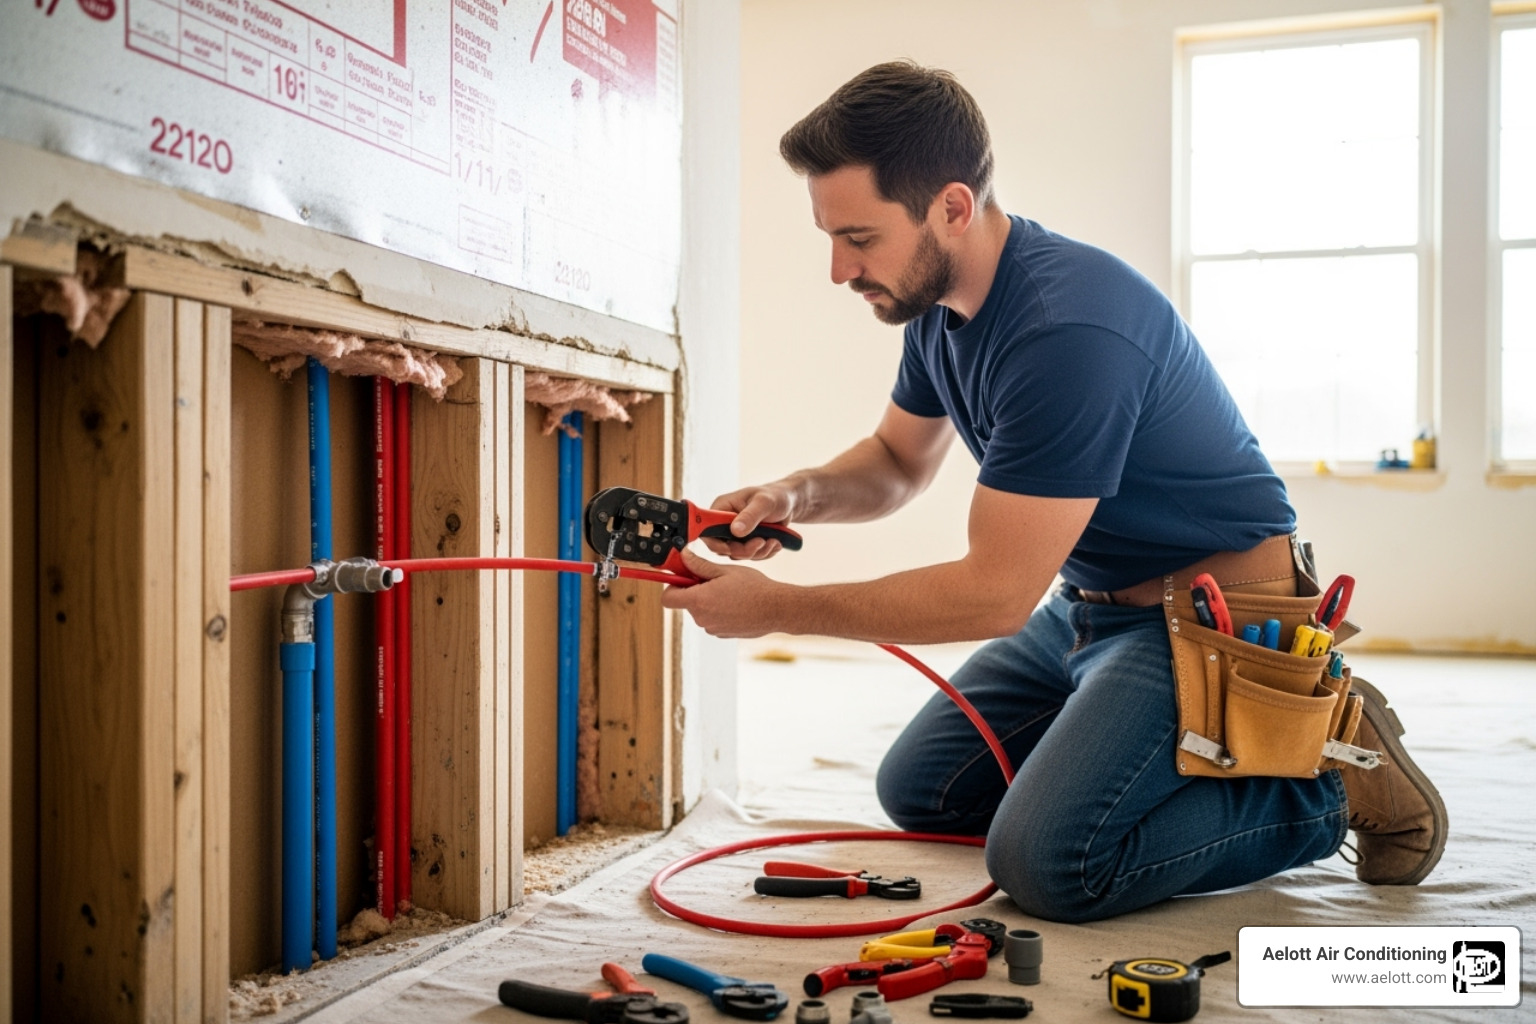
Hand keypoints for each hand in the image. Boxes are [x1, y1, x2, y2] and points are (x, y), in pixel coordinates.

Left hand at [661, 549, 782, 637]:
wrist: (777, 609)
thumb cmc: (753, 588)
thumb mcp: (725, 571)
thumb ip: (700, 565)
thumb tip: (684, 557)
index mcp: (699, 601)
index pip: (668, 598)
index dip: (672, 586)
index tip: (684, 578)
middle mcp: (702, 618)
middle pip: (687, 603)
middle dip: (696, 590)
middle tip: (716, 579)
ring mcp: (713, 629)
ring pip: (702, 611)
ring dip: (709, 601)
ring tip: (731, 592)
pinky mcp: (723, 634)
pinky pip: (714, 620)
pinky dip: (720, 611)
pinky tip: (737, 603)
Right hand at [700, 484, 797, 561]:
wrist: (789, 503)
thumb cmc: (775, 496)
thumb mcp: (764, 503)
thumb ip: (750, 516)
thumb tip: (735, 530)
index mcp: (722, 507)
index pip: (707, 529)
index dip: (715, 542)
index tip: (731, 547)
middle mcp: (724, 522)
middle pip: (723, 547)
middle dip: (744, 550)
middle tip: (762, 541)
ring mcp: (735, 535)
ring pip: (738, 555)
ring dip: (757, 552)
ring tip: (773, 540)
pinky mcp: (746, 543)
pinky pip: (750, 556)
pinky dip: (764, 553)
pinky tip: (775, 542)